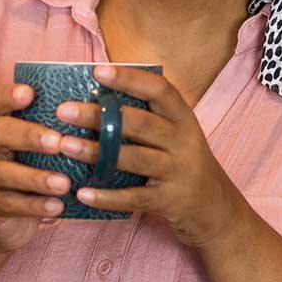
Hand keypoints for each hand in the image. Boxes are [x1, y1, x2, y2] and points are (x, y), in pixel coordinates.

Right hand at [0, 80, 74, 256]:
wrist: (3, 223)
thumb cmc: (32, 173)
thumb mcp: (39, 150)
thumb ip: (57, 131)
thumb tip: (102, 109)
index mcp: (2, 125)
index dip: (8, 95)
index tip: (29, 93)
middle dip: (29, 135)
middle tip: (58, 143)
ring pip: (3, 173)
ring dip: (36, 177)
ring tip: (64, 184)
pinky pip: (10, 204)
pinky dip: (35, 205)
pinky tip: (57, 207)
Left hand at [54, 65, 250, 249]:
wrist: (217, 210)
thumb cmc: (184, 165)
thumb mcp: (177, 136)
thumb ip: (147, 118)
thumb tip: (96, 98)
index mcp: (184, 119)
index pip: (160, 90)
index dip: (130, 78)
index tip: (98, 71)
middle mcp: (184, 142)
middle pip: (140, 123)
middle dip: (99, 115)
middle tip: (64, 111)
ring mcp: (179, 172)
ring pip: (134, 158)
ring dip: (96, 152)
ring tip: (65, 146)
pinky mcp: (171, 201)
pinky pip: (135, 198)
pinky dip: (108, 197)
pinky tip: (83, 193)